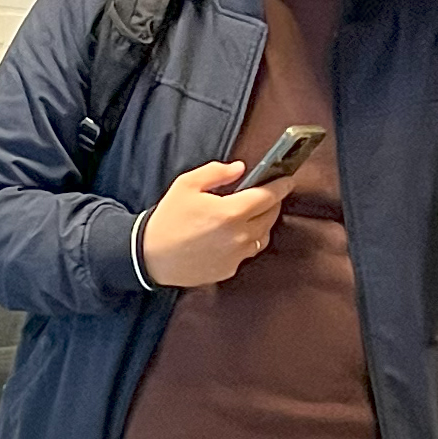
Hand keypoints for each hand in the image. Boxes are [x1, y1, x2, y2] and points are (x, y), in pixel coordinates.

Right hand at [134, 159, 285, 291]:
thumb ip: (216, 172)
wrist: (149, 257)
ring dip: (260, 223)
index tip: (287, 180)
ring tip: (249, 215)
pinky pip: (247, 252)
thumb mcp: (186, 185)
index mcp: (231, 212)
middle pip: (270, 216)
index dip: (282, 186)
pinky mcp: (229, 270)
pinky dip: (245, 241)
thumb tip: (240, 169)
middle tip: (265, 194)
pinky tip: (232, 235)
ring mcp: (236, 256)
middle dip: (271, 203)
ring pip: (262, 236)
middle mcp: (239, 236)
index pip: (269, 196)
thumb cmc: (167, 220)